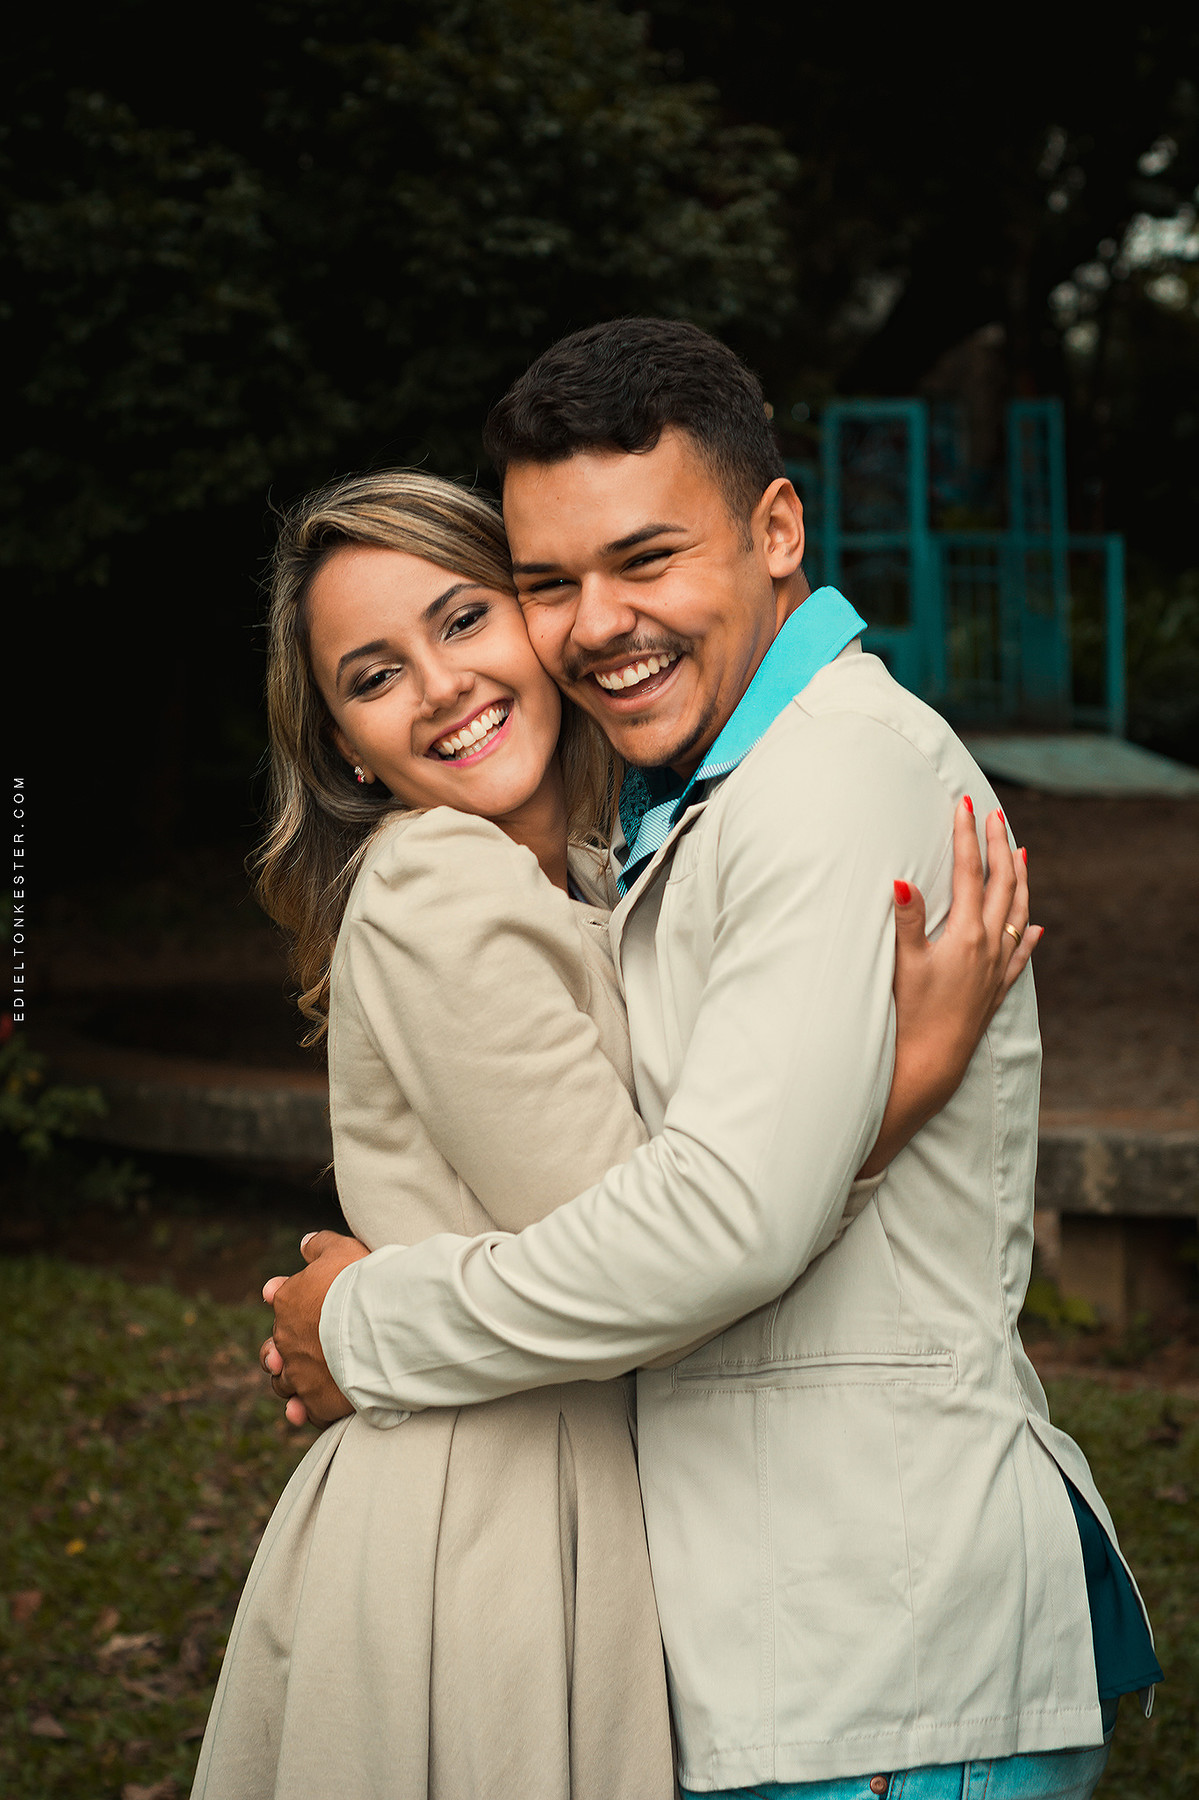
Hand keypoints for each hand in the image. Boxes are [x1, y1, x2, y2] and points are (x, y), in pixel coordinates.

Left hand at [258, 1230, 369, 1426]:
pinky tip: (311, 1410)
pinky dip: (307, 1411)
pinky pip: (308, 1412)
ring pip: (284, 1384)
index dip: (282, 1298)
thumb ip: (320, 1246)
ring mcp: (300, 1374)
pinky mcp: (318, 1402)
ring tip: (304, 1381)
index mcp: (288, 1302)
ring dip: (291, 1382)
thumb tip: (304, 1242)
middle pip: (274, 1350)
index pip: (279, 1299)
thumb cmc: (362, 1282)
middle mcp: (286, 1340)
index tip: (284, 1297)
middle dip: (280, 1351)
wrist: (380, 1325)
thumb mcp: (342, 1250)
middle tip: (292, 1351)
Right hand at [859, 797, 1039, 1176]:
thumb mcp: (903, 964)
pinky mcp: (995, 991)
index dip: (966, 836)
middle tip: (996, 816)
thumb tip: (901, 879)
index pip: (969, 873)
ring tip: (1022, 854)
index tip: (965, 805)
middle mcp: (989, 948)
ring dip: (1021, 881)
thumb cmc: (909, 1016)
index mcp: (966, 935)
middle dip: (999, 847)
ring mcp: (996, 970)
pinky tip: (1034, 928)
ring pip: (1019, 914)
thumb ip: (906, 920)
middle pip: (1003, 886)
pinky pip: (1021, 954)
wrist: (930, 1067)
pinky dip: (1028, 934)